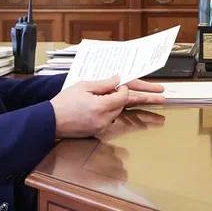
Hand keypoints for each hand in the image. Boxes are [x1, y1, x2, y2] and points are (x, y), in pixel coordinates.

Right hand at [49, 76, 163, 137]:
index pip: (124, 96)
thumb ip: (103, 84)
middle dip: (144, 99)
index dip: (126, 88)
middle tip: (162, 98)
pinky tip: (122, 106)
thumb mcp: (84, 86)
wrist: (49, 122)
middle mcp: (104, 118)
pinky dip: (116, 111)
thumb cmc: (64, 102)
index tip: (122, 82)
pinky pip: (111, 118)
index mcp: (101, 106)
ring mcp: (101, 126)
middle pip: (127, 106)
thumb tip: (118, 79)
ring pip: (120, 112)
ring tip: (152, 99)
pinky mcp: (97, 131)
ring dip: (129, 104)